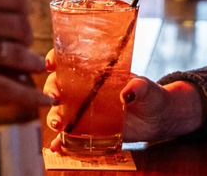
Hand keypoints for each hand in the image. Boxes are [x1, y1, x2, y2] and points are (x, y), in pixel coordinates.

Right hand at [0, 0, 53, 107]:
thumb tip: (1, 11)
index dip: (25, 8)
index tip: (24, 17)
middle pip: (20, 26)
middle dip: (26, 38)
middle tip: (22, 45)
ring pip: (17, 54)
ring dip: (31, 62)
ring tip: (37, 66)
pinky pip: (7, 87)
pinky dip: (29, 95)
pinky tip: (44, 99)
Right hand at [43, 50, 205, 150]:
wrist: (156, 118)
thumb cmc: (149, 95)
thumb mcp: (146, 88)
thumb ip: (138, 87)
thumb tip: (127, 93)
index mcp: (93, 72)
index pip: (68, 61)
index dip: (54, 60)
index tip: (50, 63)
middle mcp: (83, 90)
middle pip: (57, 86)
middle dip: (50, 91)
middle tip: (55, 98)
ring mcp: (83, 111)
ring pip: (59, 111)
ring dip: (53, 117)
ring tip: (58, 125)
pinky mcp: (88, 131)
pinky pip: (70, 136)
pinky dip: (61, 142)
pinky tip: (57, 146)